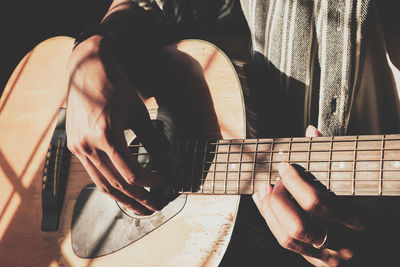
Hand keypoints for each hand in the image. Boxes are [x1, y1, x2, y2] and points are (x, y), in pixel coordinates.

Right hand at [66, 35, 175, 214]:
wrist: (86, 68)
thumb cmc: (116, 87)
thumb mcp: (139, 113)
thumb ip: (156, 142)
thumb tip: (174, 163)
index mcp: (106, 134)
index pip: (133, 172)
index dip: (152, 182)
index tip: (166, 183)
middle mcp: (88, 144)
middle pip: (117, 184)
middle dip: (139, 198)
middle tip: (155, 207)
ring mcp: (77, 147)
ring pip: (102, 184)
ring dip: (122, 199)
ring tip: (139, 208)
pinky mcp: (73, 146)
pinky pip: (92, 173)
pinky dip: (108, 185)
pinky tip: (120, 191)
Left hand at [252, 126, 367, 265]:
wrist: (387, 239)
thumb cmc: (375, 204)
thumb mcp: (360, 180)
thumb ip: (335, 156)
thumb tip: (311, 132)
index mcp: (356, 219)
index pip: (315, 203)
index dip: (293, 181)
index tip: (285, 165)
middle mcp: (342, 244)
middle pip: (296, 226)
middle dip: (279, 200)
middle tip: (276, 181)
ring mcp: (328, 256)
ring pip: (287, 239)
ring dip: (269, 212)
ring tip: (265, 190)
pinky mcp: (317, 260)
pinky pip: (287, 243)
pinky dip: (271, 222)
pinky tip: (265, 204)